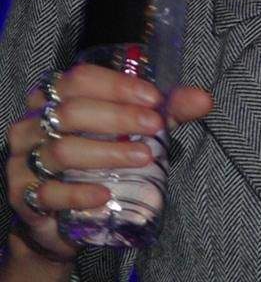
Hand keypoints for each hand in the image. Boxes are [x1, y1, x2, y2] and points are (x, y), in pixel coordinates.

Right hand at [6, 65, 212, 262]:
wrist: (58, 216)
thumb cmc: (95, 160)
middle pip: (72, 110)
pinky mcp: (22, 195)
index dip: (118, 86)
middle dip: (119, 118)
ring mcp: (23, 159)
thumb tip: (205, 99)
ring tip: (143, 159)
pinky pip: (48, 192)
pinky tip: (105, 193)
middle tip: (155, 129)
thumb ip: (165, 112)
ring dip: (107, 153)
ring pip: (62, 149)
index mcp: (53, 95)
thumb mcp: (131, 131)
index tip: (154, 100)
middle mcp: (32, 122)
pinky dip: (78, 193)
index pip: (82, 77)